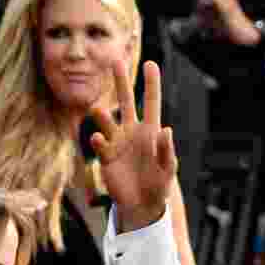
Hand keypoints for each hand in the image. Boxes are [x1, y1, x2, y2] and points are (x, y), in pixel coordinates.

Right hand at [91, 60, 176, 232]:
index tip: (150, 63)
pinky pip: (101, 144)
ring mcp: (118, 142)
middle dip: (121, 82)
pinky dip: (99, 140)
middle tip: (114, 60)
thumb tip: (166, 129)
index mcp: (151, 131)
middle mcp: (132, 132)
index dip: (151, 84)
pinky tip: (99, 139)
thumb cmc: (159, 185)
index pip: (152, 103)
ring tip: (96, 108)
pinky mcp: (106, 156)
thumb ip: (167, 150)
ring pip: (107, 121)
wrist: (142, 204)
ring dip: (102, 115)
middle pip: (126, 102)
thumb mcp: (168, 168)